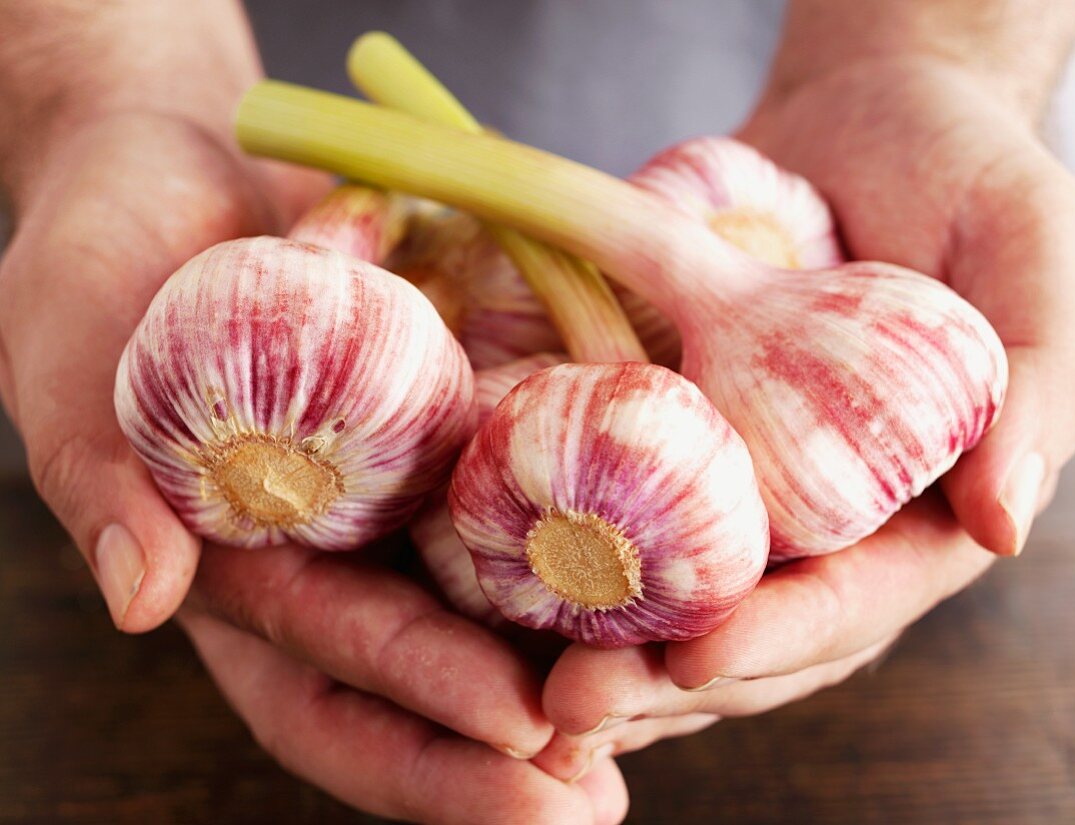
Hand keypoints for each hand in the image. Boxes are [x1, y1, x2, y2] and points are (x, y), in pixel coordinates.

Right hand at [0, 111, 628, 821]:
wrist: (178, 167)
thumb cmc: (98, 270)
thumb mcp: (71, 371)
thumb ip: (102, 483)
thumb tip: (142, 599)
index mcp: (241, 583)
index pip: (326, 687)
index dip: (413, 729)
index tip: (518, 738)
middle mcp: (335, 558)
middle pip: (426, 680)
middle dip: (508, 745)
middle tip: (604, 791)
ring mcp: (398, 495)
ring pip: (489, 601)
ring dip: (570, 657)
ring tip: (663, 702)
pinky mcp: (448, 420)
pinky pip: (518, 486)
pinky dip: (585, 523)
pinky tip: (664, 562)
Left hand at [536, 56, 1074, 775]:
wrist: (870, 127)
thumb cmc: (972, 189)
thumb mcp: (1039, 270)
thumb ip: (1039, 396)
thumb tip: (1002, 523)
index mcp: (914, 516)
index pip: (848, 605)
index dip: (775, 640)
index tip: (694, 661)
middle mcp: (820, 525)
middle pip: (741, 630)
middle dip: (656, 677)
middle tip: (566, 705)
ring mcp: (739, 487)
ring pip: (666, 595)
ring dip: (592, 643)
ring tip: (515, 679)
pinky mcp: (674, 436)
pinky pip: (615, 506)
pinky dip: (558, 550)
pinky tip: (494, 587)